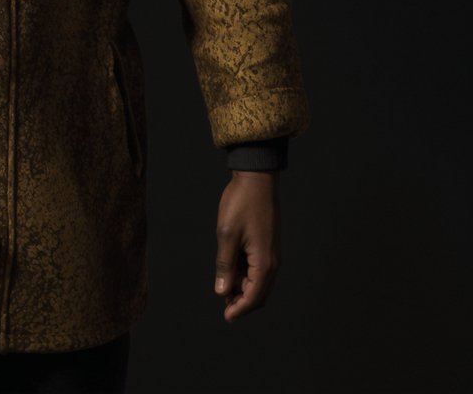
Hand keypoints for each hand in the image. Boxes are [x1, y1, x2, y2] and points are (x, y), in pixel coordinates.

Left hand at [213, 170, 280, 320]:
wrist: (256, 177)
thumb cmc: (241, 203)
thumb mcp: (227, 234)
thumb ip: (225, 265)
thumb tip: (222, 292)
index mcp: (264, 262)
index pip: (254, 297)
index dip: (240, 309)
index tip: (226, 316)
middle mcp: (272, 261)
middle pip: (260, 293)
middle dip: (243, 302)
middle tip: (224, 305)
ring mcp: (272, 252)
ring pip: (260, 282)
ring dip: (244, 288)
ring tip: (225, 288)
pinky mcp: (268, 244)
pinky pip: (260, 268)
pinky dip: (247, 275)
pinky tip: (232, 270)